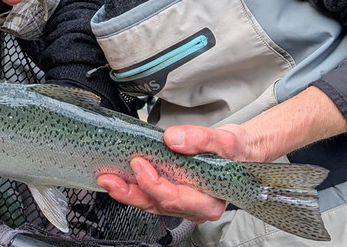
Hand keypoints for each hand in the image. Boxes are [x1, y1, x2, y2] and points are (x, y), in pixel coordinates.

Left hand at [96, 123, 253, 221]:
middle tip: (111, 179)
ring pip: (151, 203)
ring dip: (128, 192)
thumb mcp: (225, 141)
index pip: (176, 198)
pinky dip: (134, 187)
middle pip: (158, 205)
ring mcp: (182, 203)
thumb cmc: (234, 151)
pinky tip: (120, 177)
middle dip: (131, 193)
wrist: (239, 152)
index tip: (139, 163)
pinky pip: (151, 196)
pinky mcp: (173, 194)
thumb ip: (201, 140)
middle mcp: (194, 207)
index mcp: (209, 200)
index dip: (154, 184)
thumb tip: (174, 139)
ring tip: (108, 179)